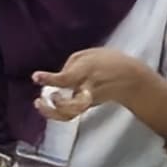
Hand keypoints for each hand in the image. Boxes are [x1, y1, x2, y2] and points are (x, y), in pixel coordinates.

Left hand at [32, 47, 166, 121]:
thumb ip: (71, 63)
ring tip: (40, 104)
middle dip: (55, 105)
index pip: (67, 77)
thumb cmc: (109, 62)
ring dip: (52, 112)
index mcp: (88, 70)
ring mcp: (88, 99)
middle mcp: (87, 87)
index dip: (50, 79)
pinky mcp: (87, 106)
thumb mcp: (91, 53)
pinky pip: (70, 113)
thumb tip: (58, 77)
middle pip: (71, 103)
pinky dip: (57, 112)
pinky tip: (48, 105)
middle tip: (42, 99)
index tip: (36, 77)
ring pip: (70, 113)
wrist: (131, 79)